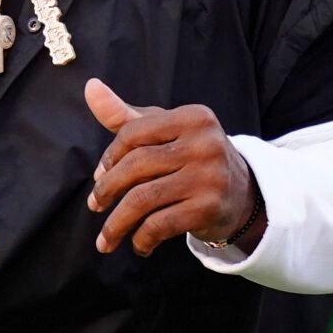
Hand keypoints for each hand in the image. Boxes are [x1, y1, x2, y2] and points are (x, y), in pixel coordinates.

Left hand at [85, 78, 261, 256]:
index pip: (134, 133)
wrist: (242, 195)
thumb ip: (125, 115)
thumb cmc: (191, 157)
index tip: (99, 176)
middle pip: (136, 166)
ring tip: (106, 238)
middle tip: (95, 205)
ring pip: (143, 199)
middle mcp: (205, 143)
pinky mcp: (209, 208)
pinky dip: (142, 239)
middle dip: (107, 189)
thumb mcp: (164, 131)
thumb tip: (90, 87)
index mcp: (193, 117)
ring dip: (117, 223)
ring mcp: (209, 176)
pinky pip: (160, 225)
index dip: (109, 157)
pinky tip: (138, 245)